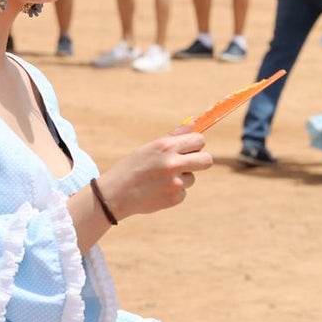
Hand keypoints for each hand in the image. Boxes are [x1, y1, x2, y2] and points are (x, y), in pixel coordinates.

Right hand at [95, 132, 213, 219]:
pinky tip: (158, 190)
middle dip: (200, 161)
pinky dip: (174, 192)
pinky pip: (183, 192)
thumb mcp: (150, 147)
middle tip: (188, 163)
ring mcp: (174, 182)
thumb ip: (174, 137)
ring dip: (182, 178)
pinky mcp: (174, 198)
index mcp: (166, 146)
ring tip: (161, 180)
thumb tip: (195, 124)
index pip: (199, 140)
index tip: (191, 148)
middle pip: (207, 160)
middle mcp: (172, 163)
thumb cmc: (133, 167)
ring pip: (192, 178)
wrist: (114, 195)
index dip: (196, 144)